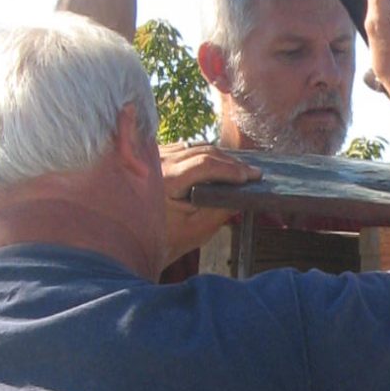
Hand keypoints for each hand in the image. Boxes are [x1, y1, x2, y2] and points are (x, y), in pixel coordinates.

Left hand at [161, 139, 257, 261]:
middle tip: (252, 173)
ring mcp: (154, 158)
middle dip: (230, 162)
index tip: (250, 177)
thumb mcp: (198, 229)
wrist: (137, 243)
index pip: (204, 165)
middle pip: (201, 152)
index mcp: (166, 180)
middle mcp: (157, 163)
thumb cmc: (167, 240)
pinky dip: (203, 155)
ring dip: (219, 157)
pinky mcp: (154, 158)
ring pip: (194, 148)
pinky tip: (220, 165)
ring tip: (240, 169)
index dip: (230, 169)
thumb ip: (220, 211)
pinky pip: (184, 150)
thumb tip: (242, 194)